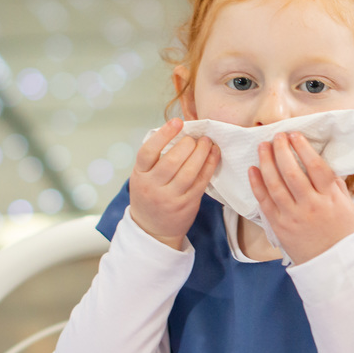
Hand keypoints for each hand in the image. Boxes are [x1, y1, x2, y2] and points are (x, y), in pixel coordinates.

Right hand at [128, 117, 219, 249]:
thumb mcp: (143, 177)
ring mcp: (170, 197)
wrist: (152, 230)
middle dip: (188, 144)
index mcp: (139, 175)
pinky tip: (214, 154)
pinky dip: (209, 165)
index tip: (177, 122)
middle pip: (172, 161)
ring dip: (201, 153)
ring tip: (207, 142)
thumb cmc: (149, 195)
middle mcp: (153, 187)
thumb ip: (155, 159)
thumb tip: (178, 132)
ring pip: (189, 171)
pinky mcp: (187, 204)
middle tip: (196, 137)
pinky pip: (201, 181)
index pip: (148, 152)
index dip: (163, 134)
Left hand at [249, 131, 353, 264]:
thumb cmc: (340, 232)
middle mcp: (310, 206)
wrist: (330, 263)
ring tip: (263, 146)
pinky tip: (253, 169)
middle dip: (282, 150)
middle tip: (277, 136)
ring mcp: (292, 216)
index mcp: (329, 199)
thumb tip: (322, 162)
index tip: (295, 135)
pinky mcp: (278, 225)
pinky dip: (257, 183)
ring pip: (275, 184)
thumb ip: (335, 184)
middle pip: (292, 172)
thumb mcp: (347, 206)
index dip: (304, 148)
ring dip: (267, 162)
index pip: (316, 167)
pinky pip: (264, 201)